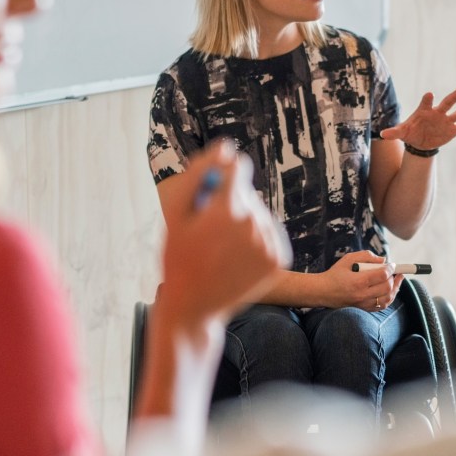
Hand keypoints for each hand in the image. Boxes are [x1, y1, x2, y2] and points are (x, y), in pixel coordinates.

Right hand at [160, 140, 291, 329]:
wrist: (195, 306)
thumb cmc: (179, 257)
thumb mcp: (176, 214)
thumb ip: (198, 174)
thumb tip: (225, 148)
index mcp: (225, 210)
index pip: (237, 168)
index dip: (221, 176)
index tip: (210, 193)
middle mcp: (253, 224)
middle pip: (247, 192)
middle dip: (228, 203)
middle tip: (207, 232)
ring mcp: (269, 243)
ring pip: (258, 213)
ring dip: (243, 222)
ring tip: (221, 247)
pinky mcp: (279, 258)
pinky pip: (268, 233)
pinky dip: (255, 239)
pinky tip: (236, 256)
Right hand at [322, 252, 402, 310]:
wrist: (323, 291)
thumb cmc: (335, 274)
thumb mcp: (347, 259)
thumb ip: (366, 256)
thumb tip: (383, 260)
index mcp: (358, 281)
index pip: (382, 275)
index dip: (390, 268)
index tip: (392, 264)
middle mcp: (362, 294)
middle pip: (387, 287)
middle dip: (394, 278)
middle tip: (395, 272)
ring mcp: (364, 304)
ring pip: (387, 298)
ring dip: (395, 288)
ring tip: (397, 280)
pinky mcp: (364, 309)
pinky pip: (382, 306)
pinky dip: (389, 298)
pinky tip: (390, 291)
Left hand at [379, 87, 455, 149]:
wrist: (419, 142)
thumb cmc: (410, 133)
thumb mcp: (401, 133)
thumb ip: (394, 133)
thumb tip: (383, 135)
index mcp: (424, 111)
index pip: (426, 102)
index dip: (427, 99)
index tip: (429, 95)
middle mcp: (437, 113)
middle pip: (446, 103)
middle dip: (453, 97)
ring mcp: (446, 121)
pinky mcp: (452, 130)